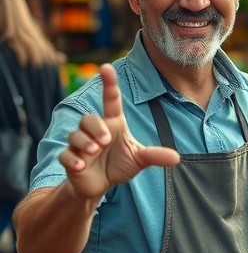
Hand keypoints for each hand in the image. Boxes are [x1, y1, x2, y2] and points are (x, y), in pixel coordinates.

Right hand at [59, 63, 179, 199]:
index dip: (109, 84)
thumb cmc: (118, 165)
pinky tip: (80, 166)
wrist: (100, 185)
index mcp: (112, 124)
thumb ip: (155, 156)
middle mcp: (94, 132)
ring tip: (94, 151)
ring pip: (75, 135)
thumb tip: (177, 158)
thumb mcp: (139, 159)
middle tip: (105, 141)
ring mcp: (80, 145)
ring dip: (84, 142)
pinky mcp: (70, 160)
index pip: (110, 100)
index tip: (106, 67)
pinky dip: (72, 159)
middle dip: (96, 127)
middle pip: (88, 118)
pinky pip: (65, 154)